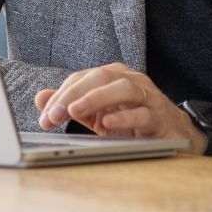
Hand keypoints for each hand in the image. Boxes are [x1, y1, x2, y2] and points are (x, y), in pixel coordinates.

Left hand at [36, 65, 204, 153]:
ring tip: (75, 112)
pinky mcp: (160, 117)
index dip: (61, 96)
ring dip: (96, 99)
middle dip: (73, 96)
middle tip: (53, 116)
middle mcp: (130, 80)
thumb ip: (69, 105)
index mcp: (111, 77)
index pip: (81, 79)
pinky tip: (107, 124)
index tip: (45, 117)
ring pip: (123, 89)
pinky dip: (125, 118)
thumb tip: (40, 98)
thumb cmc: (131, 122)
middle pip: (99, 78)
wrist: (172, 134)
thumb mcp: (95, 114)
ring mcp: (148, 97)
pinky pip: (143, 114)